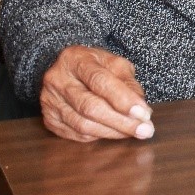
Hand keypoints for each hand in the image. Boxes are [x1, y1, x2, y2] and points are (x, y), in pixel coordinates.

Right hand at [39, 45, 154, 141]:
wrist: (66, 68)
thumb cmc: (95, 65)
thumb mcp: (114, 64)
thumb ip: (128, 83)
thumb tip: (142, 111)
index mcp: (75, 59)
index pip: (100, 81)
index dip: (123, 100)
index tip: (144, 114)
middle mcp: (57, 80)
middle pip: (90, 107)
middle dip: (122, 122)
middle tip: (145, 130)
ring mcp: (50, 101)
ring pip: (83, 125)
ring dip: (113, 132)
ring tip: (134, 132)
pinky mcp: (49, 120)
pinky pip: (76, 134)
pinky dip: (99, 135)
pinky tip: (114, 132)